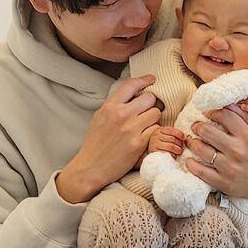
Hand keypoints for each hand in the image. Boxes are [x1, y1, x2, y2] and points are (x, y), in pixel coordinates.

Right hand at [56, 75, 160, 202]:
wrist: (91, 168)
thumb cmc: (95, 144)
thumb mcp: (99, 118)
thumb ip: (114, 106)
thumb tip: (131, 95)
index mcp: (109, 106)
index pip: (131, 85)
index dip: (144, 80)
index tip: (151, 79)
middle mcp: (120, 115)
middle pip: (149, 98)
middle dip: (150, 104)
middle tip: (146, 112)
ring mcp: (130, 129)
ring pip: (156, 113)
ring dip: (153, 119)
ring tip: (145, 127)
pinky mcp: (138, 143)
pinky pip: (156, 129)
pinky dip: (153, 133)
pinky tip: (145, 137)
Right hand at [148, 126, 184, 156]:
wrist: (152, 148)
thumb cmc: (162, 141)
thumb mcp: (167, 134)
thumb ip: (176, 134)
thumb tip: (186, 136)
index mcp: (160, 130)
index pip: (171, 130)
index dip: (180, 134)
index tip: (184, 138)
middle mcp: (156, 136)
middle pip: (172, 139)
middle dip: (179, 144)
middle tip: (181, 147)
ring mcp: (154, 144)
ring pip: (170, 146)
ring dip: (177, 150)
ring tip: (179, 151)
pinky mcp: (155, 153)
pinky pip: (167, 154)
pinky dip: (173, 155)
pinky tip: (174, 155)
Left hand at [186, 104, 247, 203]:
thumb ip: (244, 117)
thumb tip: (227, 103)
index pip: (224, 116)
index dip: (211, 111)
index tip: (206, 112)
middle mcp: (238, 150)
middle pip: (207, 131)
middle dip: (197, 126)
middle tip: (195, 126)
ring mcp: (229, 167)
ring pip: (201, 149)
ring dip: (192, 142)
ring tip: (191, 140)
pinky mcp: (222, 182)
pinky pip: (200, 171)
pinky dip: (191, 164)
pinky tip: (190, 159)